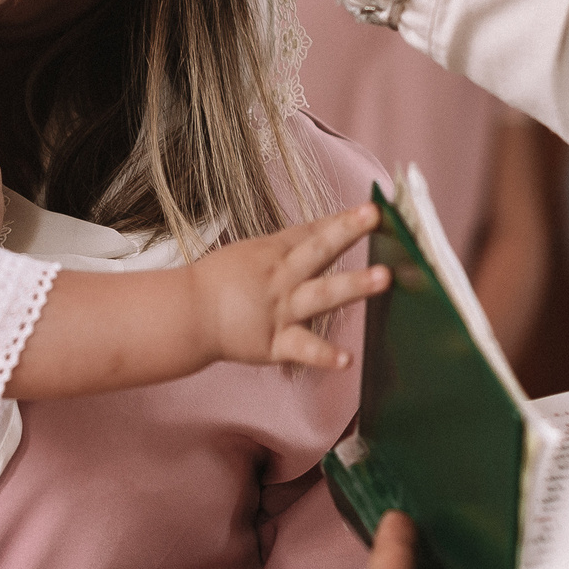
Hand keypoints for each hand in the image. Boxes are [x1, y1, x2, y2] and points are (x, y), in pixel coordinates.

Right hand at [193, 204, 386, 370]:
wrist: (185, 315)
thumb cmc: (217, 284)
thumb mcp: (251, 253)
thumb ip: (286, 247)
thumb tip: (318, 232)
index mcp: (273, 253)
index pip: (313, 231)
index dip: (343, 219)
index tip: (373, 208)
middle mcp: (281, 278)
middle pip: (318, 251)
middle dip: (347, 232)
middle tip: (373, 217)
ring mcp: (280, 310)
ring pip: (321, 295)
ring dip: (352, 286)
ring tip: (382, 278)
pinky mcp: (274, 343)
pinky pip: (302, 349)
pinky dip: (323, 355)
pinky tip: (346, 360)